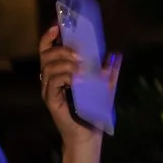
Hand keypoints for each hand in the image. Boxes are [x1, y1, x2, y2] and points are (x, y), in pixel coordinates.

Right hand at [37, 25, 120, 152]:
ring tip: (81, 68)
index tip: (58, 27)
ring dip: (65, 63)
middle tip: (79, 54)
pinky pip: (52, 83)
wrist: (89, 135)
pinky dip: (65, 77)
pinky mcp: (51, 100)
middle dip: (61, 50)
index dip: (49, 37)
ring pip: (48, 68)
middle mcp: (50, 79)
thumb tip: (116, 56)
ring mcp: (49, 90)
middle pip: (45, 56)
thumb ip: (109, 73)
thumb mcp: (105, 88)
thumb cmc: (93, 112)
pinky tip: (77, 79)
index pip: (47, 50)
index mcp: (59, 73)